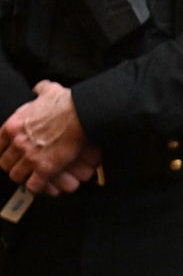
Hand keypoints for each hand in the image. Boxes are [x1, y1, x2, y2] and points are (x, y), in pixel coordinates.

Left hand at [0, 80, 93, 194]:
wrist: (81, 114)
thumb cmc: (67, 103)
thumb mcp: (48, 91)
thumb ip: (40, 90)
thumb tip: (39, 89)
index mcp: (14, 125)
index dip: (4, 152)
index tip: (11, 155)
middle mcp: (18, 142)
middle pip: (4, 163)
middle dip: (13, 167)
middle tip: (22, 168)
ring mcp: (31, 156)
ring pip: (16, 176)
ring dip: (24, 178)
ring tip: (32, 178)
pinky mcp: (46, 168)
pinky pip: (34, 185)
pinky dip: (37, 187)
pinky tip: (42, 184)